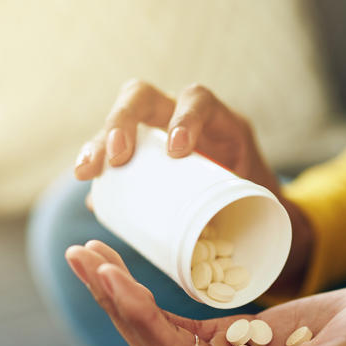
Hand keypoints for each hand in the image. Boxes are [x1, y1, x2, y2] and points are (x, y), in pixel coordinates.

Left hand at [66, 241, 345, 345]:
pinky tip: (126, 274)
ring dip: (124, 299)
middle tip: (80, 254)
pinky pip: (182, 324)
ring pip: (162, 337)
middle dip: (116, 304)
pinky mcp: (237, 342)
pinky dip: (151, 300)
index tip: (108, 274)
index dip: (139, 321)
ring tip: (91, 256)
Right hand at [74, 79, 312, 290]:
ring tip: (87, 173)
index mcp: (220, 123)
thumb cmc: (259, 208)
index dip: (185, 118)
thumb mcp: (258, 205)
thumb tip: (214, 246)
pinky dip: (98, 163)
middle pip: (144, 98)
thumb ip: (247, 218)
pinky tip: (89, 182)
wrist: (256, 210)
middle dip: (123, 122)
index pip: (199, 100)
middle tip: (114, 157)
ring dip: (98, 143)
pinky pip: (113, 149)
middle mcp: (184, 119)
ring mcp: (158, 133)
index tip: (176, 152)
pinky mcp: (143, 154)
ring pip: (120, 122)